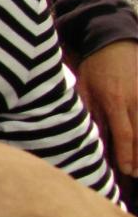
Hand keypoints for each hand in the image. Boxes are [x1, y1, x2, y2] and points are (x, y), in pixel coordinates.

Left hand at [78, 40, 136, 175]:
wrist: (113, 42)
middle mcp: (135, 99)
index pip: (124, 133)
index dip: (126, 154)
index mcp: (114, 100)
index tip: (124, 169)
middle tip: (135, 174)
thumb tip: (90, 135)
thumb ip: (89, 111)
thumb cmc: (94, 67)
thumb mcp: (84, 87)